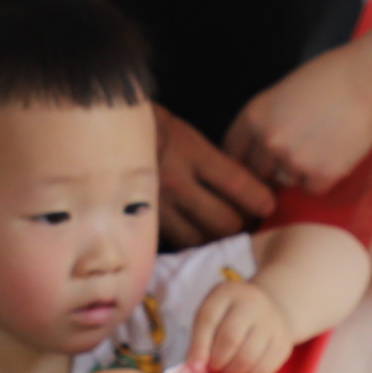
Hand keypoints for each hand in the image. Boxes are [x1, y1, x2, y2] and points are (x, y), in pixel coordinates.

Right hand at [154, 105, 272, 246]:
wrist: (102, 130)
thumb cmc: (152, 129)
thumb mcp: (187, 135)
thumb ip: (212, 162)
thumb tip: (246, 189)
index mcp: (190, 151)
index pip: (237, 183)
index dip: (259, 199)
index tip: (269, 205)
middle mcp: (176, 181)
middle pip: (224, 220)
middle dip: (242, 224)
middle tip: (248, 221)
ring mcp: (157, 204)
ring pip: (201, 238)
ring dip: (217, 238)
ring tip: (224, 233)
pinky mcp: (142, 221)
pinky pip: (176, 243)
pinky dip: (191, 243)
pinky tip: (198, 238)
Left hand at [185, 277, 295, 372]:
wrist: (270, 307)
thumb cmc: (230, 317)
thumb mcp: (211, 317)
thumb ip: (198, 342)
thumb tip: (194, 372)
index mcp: (228, 292)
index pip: (208, 319)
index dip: (199, 347)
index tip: (195, 368)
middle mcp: (253, 302)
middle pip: (230, 340)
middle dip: (217, 361)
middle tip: (214, 364)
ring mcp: (272, 322)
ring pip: (246, 359)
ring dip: (231, 371)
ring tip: (228, 367)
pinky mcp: (283, 343)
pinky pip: (262, 370)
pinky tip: (244, 369)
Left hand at [223, 50, 371, 196]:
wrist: (368, 82)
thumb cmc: (331, 78)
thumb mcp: (283, 92)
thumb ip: (267, 121)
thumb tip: (261, 147)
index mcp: (254, 117)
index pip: (232, 152)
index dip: (240, 161)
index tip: (249, 167)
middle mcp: (269, 141)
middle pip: (256, 173)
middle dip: (271, 169)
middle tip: (293, 155)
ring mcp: (294, 161)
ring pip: (287, 181)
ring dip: (299, 172)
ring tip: (321, 145)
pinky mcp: (321, 175)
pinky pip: (313, 189)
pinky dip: (323, 178)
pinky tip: (336, 153)